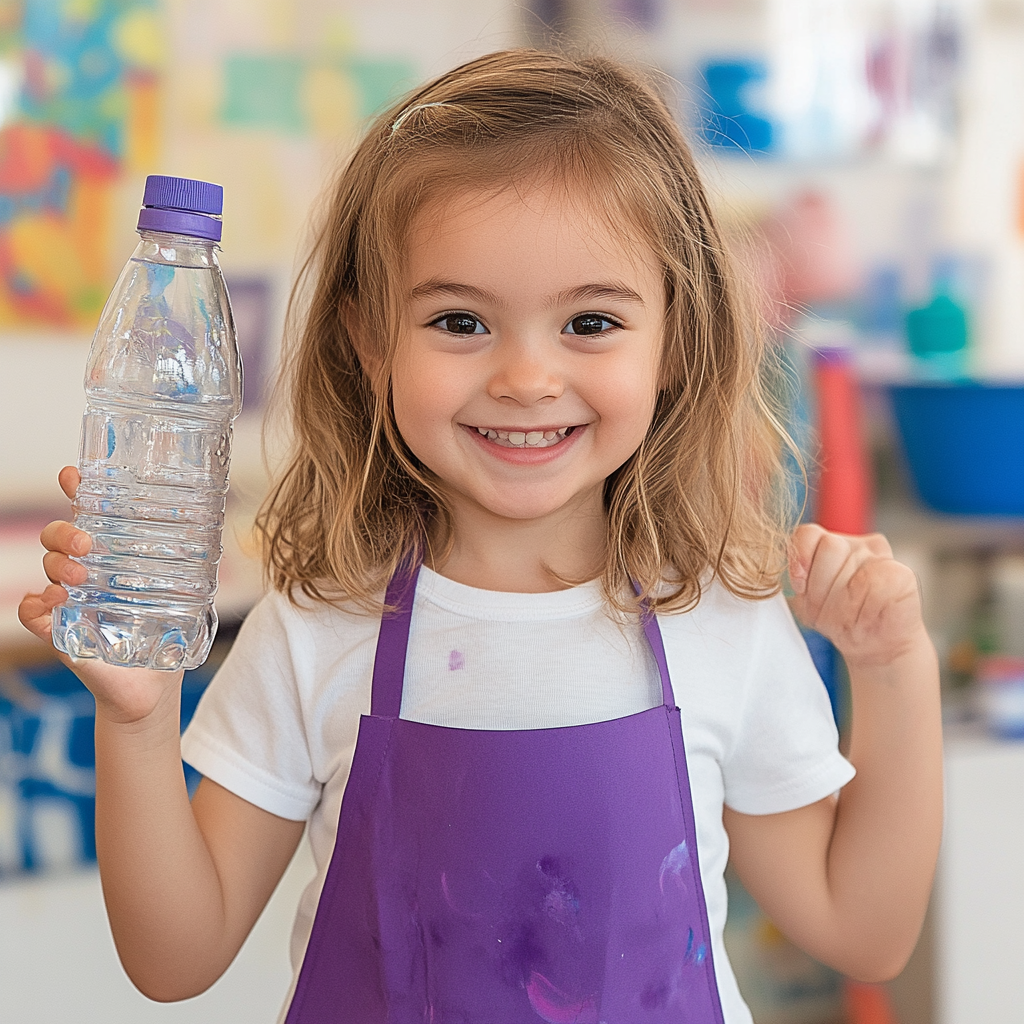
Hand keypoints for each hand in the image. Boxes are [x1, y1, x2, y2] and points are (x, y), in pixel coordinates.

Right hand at [18, 466, 183, 725]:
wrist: (154, 685)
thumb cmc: (167, 632)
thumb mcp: (184, 592)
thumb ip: (195, 563)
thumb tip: (220, 527)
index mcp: (112, 556)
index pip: (88, 514)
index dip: (77, 490)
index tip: (73, 474)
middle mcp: (86, 572)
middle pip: (57, 537)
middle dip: (64, 532)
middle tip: (88, 544)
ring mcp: (69, 600)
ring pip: (46, 568)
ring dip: (56, 565)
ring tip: (79, 576)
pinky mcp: (59, 631)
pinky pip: (31, 613)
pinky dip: (35, 605)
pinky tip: (52, 602)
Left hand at [788, 524, 927, 670]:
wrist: (873, 646)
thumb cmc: (839, 621)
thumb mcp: (807, 602)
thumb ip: (799, 579)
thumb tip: (795, 570)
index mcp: (828, 544)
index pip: (807, 534)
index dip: (801, 560)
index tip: (801, 587)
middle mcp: (855, 545)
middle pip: (830, 547)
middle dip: (822, 587)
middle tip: (830, 609)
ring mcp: (881, 556)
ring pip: (852, 570)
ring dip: (843, 604)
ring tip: (849, 615)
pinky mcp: (903, 573)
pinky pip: (874, 586)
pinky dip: (864, 610)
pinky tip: (867, 617)